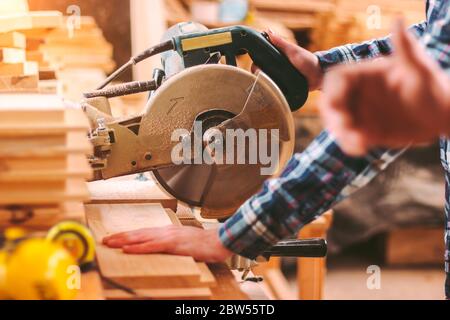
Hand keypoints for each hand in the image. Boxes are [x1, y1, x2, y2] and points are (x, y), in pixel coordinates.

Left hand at [102, 226, 232, 262]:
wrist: (219, 240)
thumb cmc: (204, 243)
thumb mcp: (184, 243)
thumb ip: (171, 244)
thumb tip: (160, 248)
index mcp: (168, 231)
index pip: (143, 232)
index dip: (128, 234)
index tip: (114, 237)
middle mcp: (166, 231)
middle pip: (138, 233)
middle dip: (120, 236)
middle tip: (105, 240)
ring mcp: (169, 236)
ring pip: (141, 237)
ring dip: (124, 240)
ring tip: (110, 243)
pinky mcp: (174, 244)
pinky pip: (152, 246)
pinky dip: (139, 247)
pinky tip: (128, 249)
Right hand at [253, 30, 323, 90]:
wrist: (319, 77)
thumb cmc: (308, 61)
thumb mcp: (293, 51)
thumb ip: (281, 43)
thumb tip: (268, 31)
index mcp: (276, 59)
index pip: (260, 62)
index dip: (255, 65)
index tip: (254, 68)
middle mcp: (277, 70)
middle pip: (261, 74)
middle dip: (258, 77)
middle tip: (259, 79)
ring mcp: (280, 80)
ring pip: (267, 84)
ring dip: (265, 86)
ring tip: (263, 88)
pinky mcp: (285, 90)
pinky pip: (276, 92)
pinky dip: (272, 93)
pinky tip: (269, 95)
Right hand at [319, 21, 449, 155]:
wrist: (443, 117)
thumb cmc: (435, 88)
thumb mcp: (421, 69)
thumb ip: (406, 48)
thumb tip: (397, 20)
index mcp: (367, 75)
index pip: (339, 78)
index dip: (332, 90)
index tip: (336, 103)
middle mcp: (359, 94)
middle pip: (332, 102)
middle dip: (333, 116)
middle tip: (344, 128)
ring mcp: (361, 113)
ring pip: (338, 122)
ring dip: (341, 133)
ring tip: (358, 143)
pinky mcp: (365, 131)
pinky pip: (350, 139)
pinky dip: (351, 144)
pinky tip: (363, 147)